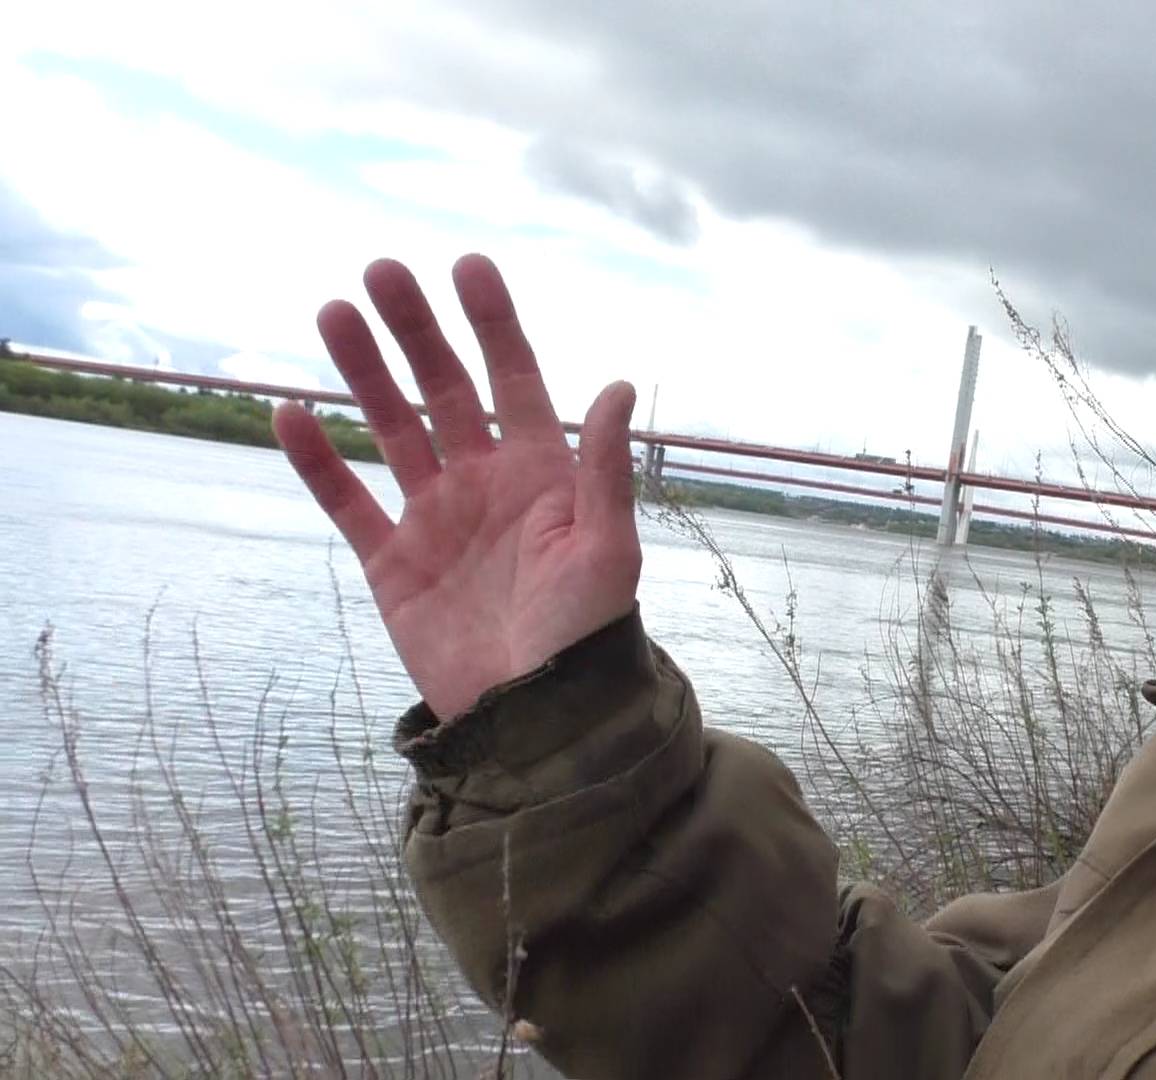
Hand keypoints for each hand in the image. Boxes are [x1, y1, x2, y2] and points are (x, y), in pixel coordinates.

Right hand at [273, 255, 640, 718]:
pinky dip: (317, 460)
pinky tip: (289, 411)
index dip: (493, 324)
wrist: (538, 717)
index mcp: (541, 472)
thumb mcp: (607, 548)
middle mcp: (484, 482)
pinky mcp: (391, 562)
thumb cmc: (588, 634)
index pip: (514, 380)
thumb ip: (603, 469)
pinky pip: (345, 501)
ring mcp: (434, 518)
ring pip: (390, 428)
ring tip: (333, 313)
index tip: (468, 266)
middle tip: (381, 272)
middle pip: (442, 389)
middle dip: (415, 330)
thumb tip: (617, 386)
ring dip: (362, 373)